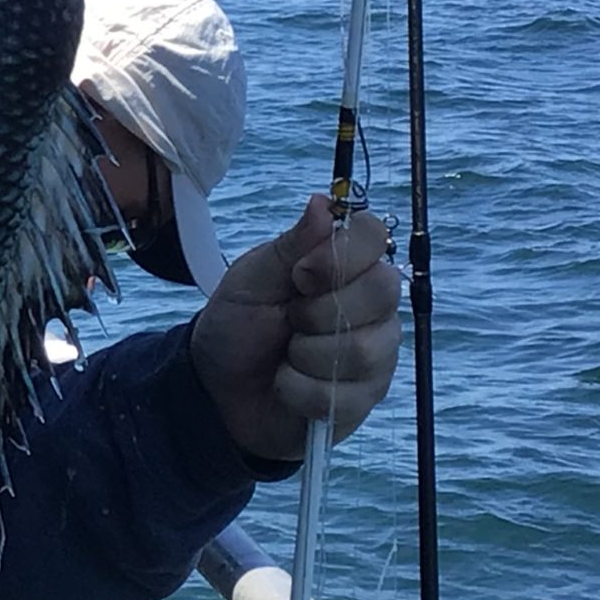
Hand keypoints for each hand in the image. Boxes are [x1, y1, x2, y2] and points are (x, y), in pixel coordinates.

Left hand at [191, 195, 400, 462]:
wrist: (217, 389)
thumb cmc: (237, 325)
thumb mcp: (251, 280)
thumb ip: (290, 245)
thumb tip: (323, 202)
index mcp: (346, 265)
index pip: (375, 235)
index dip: (340, 255)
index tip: (300, 274)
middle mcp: (373, 305)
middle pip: (382, 291)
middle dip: (320, 311)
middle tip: (290, 319)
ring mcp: (376, 352)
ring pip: (364, 349)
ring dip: (306, 355)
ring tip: (287, 354)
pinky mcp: (365, 397)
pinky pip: (343, 394)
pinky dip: (299, 390)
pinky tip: (287, 384)